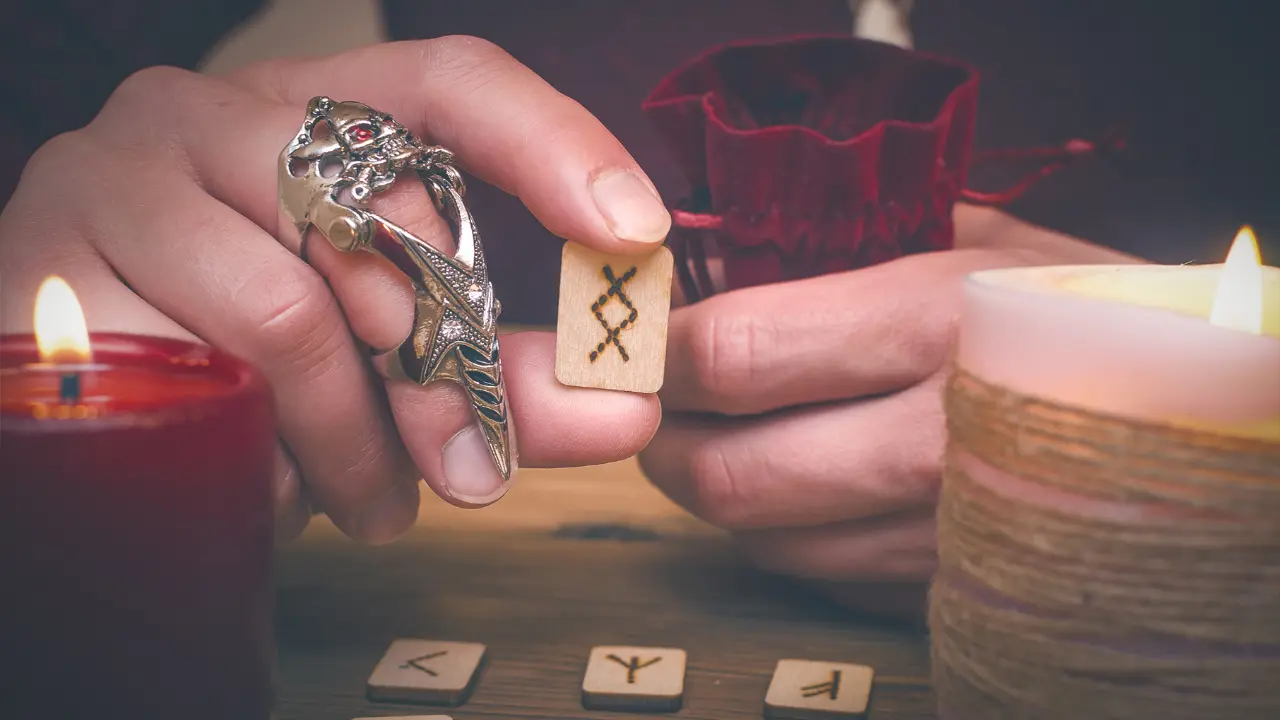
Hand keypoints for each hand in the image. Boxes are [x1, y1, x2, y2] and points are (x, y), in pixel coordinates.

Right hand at [0, 38, 671, 543]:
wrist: (78, 420)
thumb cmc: (242, 379)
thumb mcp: (382, 368)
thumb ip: (500, 377)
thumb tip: (623, 407)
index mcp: (303, 116)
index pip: (449, 83)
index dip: (552, 145)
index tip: (634, 230)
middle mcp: (208, 113)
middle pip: (388, 207)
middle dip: (450, 364)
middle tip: (475, 469)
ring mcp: (119, 172)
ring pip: (299, 308)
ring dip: (356, 434)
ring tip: (371, 500)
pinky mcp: (48, 259)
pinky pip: (208, 368)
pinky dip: (268, 447)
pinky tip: (274, 487)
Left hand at [640, 205, 1134, 616]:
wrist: (1193, 406)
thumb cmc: (1086, 302)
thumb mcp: (981, 232)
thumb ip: (853, 236)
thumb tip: (721, 246)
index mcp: (932, 324)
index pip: (733, 356)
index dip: (658, 354)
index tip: (638, 342)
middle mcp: (932, 442)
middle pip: (727, 475)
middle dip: (662, 442)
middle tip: (654, 408)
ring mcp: (941, 532)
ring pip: (762, 541)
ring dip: (717, 493)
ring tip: (723, 441)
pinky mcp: (948, 587)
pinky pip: (819, 577)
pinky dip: (783, 535)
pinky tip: (801, 487)